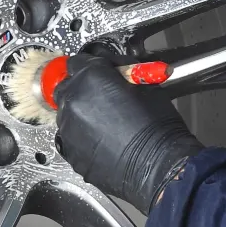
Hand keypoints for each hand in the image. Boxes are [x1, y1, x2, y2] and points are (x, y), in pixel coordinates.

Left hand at [54, 52, 204, 213]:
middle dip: (82, 88)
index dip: (91, 67)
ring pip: (67, 112)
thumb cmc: (157, 126)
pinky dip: (81, 135)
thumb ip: (122, 73)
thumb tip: (116, 70)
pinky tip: (102, 140)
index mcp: (91, 77)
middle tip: (103, 97)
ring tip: (106, 123)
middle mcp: (73, 100)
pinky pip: (70, 136)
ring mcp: (68, 127)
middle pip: (67, 85)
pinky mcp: (69, 150)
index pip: (78, 61)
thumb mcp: (145, 85)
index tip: (100, 74)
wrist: (158, 165)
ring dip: (81, 113)